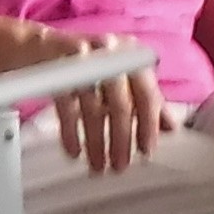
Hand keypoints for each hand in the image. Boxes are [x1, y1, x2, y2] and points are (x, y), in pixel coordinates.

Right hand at [43, 35, 172, 175]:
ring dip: (96, 142)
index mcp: (132, 56)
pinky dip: (70, 133)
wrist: (42, 47)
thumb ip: (147, 100)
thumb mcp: (123, 79)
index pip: (148, 95)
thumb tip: (170, 127)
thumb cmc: (89, 65)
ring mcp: (84, 60)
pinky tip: (74, 152)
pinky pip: (66, 106)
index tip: (146, 152)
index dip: (148, 127)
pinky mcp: (58, 68)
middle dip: (121, 140)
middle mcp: (111, 54)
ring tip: (97, 165)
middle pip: (121, 104)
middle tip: (120, 166)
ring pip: (93, 108)